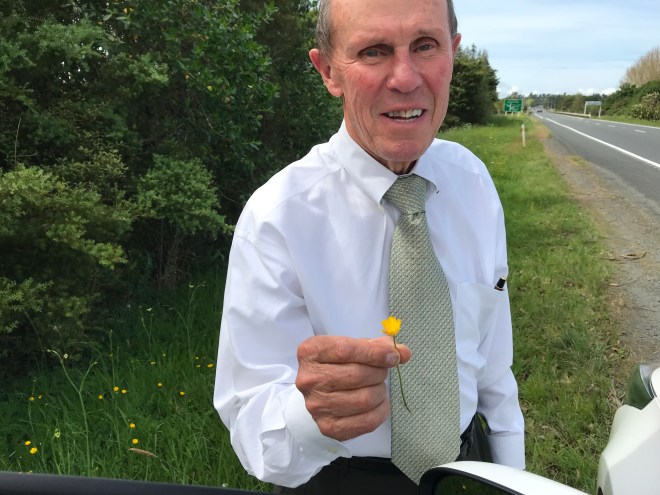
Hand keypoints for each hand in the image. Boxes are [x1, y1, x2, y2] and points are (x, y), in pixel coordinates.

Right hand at [295, 335, 410, 440]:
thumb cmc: (337, 364)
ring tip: (377, 386)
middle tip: (381, 372)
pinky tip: (378, 403)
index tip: (393, 355)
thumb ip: (376, 346)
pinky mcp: (328, 427)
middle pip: (357, 375)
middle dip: (379, 372)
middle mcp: (309, 379)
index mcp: (311, 352)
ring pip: (364, 399)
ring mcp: (317, 406)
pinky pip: (366, 421)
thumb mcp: (351, 346)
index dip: (375, 352)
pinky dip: (381, 411)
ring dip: (380, 391)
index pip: (346, 350)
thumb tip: (404, 353)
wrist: (318, 391)